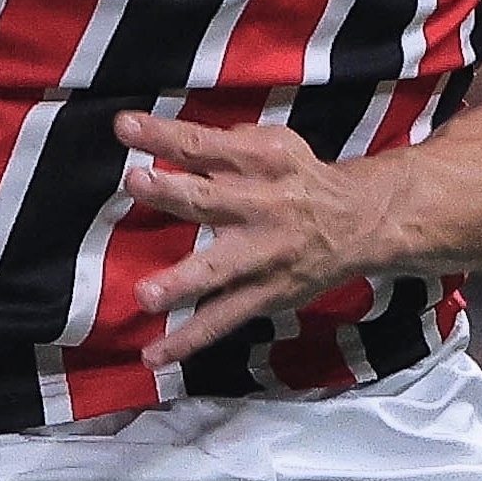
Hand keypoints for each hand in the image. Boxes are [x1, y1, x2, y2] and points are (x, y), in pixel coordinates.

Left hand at [115, 111, 395, 368]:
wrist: (358, 224)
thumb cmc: (299, 176)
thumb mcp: (272, 140)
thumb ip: (227, 139)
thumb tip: (172, 138)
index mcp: (256, 160)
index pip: (201, 143)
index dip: (162, 134)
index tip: (124, 126)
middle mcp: (259, 206)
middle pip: (208, 199)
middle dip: (171, 192)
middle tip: (137, 182)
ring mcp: (260, 256)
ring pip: (216, 270)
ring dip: (180, 282)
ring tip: (145, 295)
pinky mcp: (262, 296)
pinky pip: (222, 320)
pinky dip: (188, 340)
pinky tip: (154, 354)